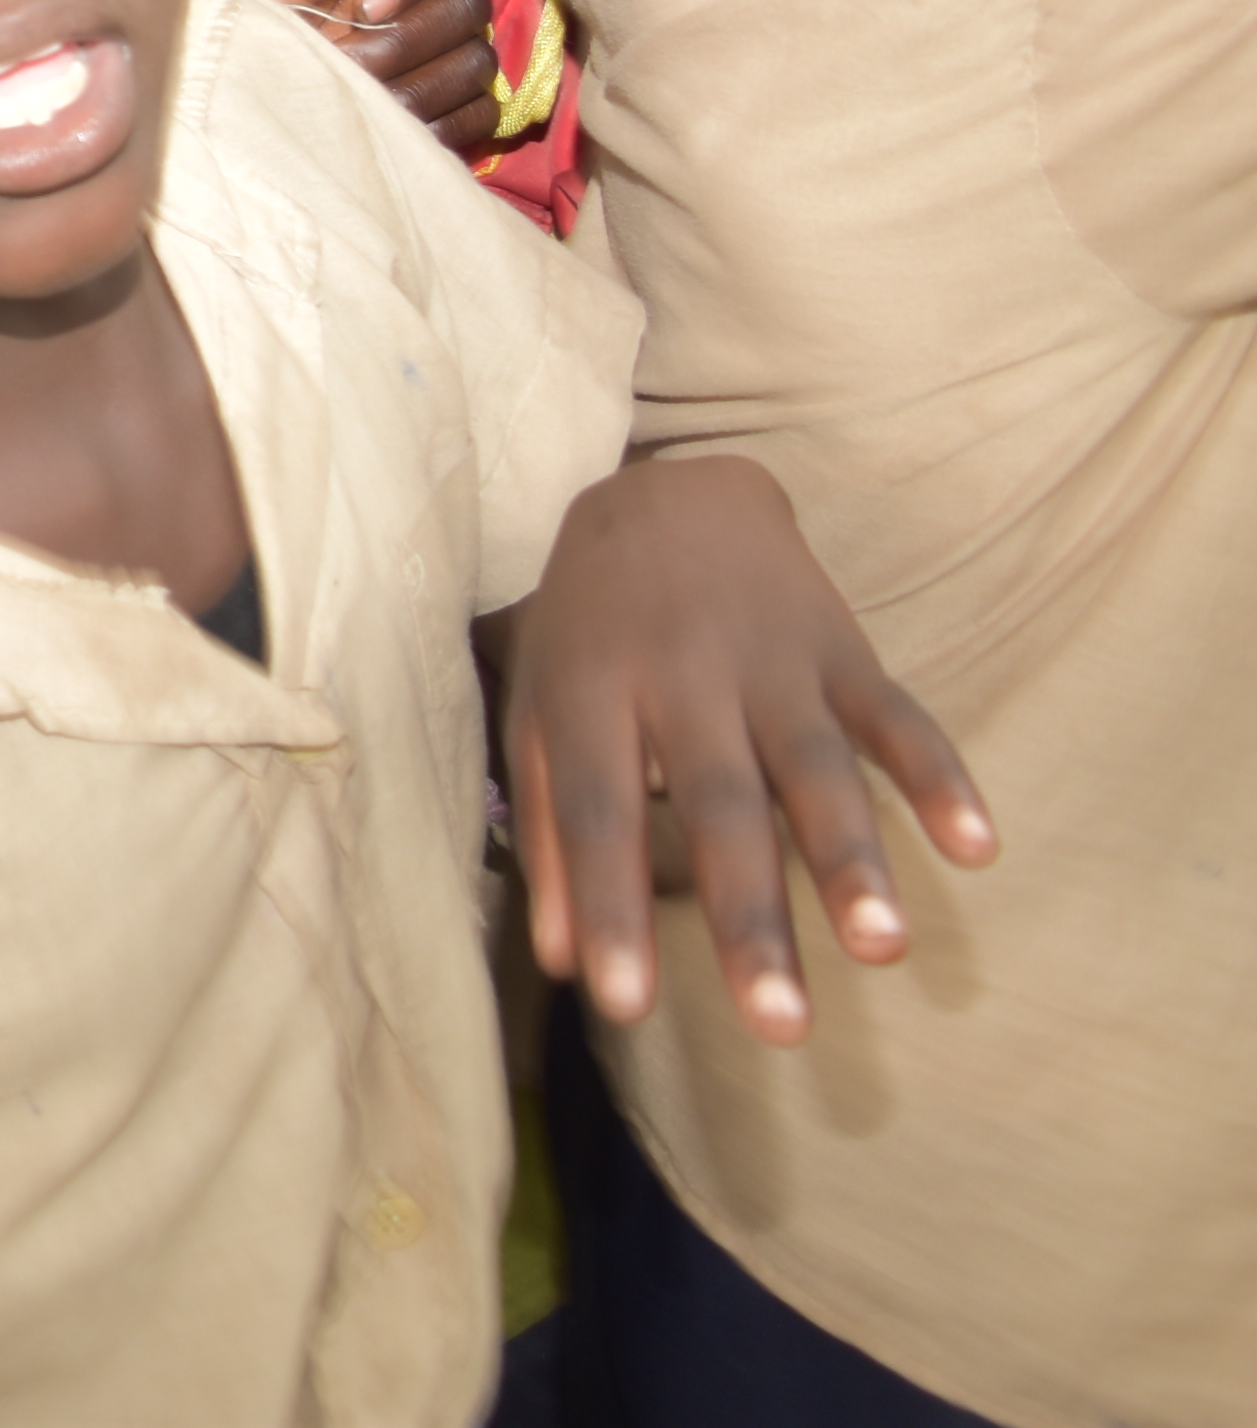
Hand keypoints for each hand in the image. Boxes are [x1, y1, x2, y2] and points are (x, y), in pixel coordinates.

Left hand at [202, 0, 499, 147]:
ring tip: (357, 94)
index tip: (366, 7)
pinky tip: (391, 126)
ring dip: (417, 86)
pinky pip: (479, 111)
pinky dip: (443, 125)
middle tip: (344, 60)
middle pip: (465, 4)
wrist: (242, 49)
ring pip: (474, 60)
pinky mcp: (455, 91)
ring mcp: (451, 38)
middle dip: (402, 40)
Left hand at [506, 453, 995, 1042]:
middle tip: (779, 1029)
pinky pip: (898, 716)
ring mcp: (772, 662)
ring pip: (816, 768)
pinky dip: (939, 777)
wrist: (669, 490)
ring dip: (853, 860)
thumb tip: (562, 959)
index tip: (624, 1005)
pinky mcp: (845, 649)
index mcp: (592, 691)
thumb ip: (550, 829)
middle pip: (719, 807)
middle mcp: (683, 675)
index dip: (608, 906)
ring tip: (884, 950)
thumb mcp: (542, 709)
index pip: (595, 811)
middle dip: (750, 919)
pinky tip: (977, 848)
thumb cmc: (590, 629)